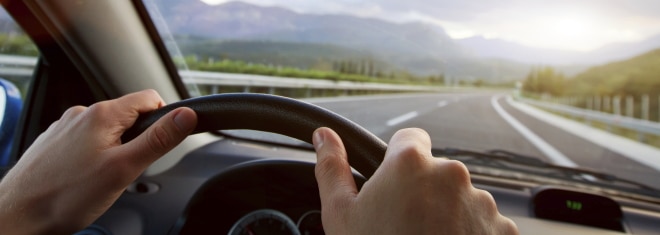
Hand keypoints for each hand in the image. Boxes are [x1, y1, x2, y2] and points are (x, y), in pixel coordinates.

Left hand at [0, 90, 196, 233]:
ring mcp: (65, 128)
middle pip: (129, 116)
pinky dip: (93, 157)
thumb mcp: (125, 168)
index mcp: (102, 114)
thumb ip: (159, 140)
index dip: (163, 119)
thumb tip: (186, 116)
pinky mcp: (54, 143)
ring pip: (108, 131)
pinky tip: (84, 179)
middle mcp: (81, 114)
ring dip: (115, 150)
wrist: (18, 216)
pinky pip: (86, 142)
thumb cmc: (66, 196)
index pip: (149, 98)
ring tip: (102, 178)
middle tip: (126, 170)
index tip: (159, 144)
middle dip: (137, 141)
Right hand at [312, 127, 517, 233]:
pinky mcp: (503, 228)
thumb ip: (331, 167)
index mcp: (410, 163)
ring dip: (447, 213)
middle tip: (403, 224)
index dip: (399, 160)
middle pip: (435, 171)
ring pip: (460, 197)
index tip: (393, 184)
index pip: (411, 138)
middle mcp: (451, 174)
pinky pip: (482, 222)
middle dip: (423, 191)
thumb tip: (324, 136)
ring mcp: (481, 202)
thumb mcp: (341, 215)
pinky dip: (469, 234)